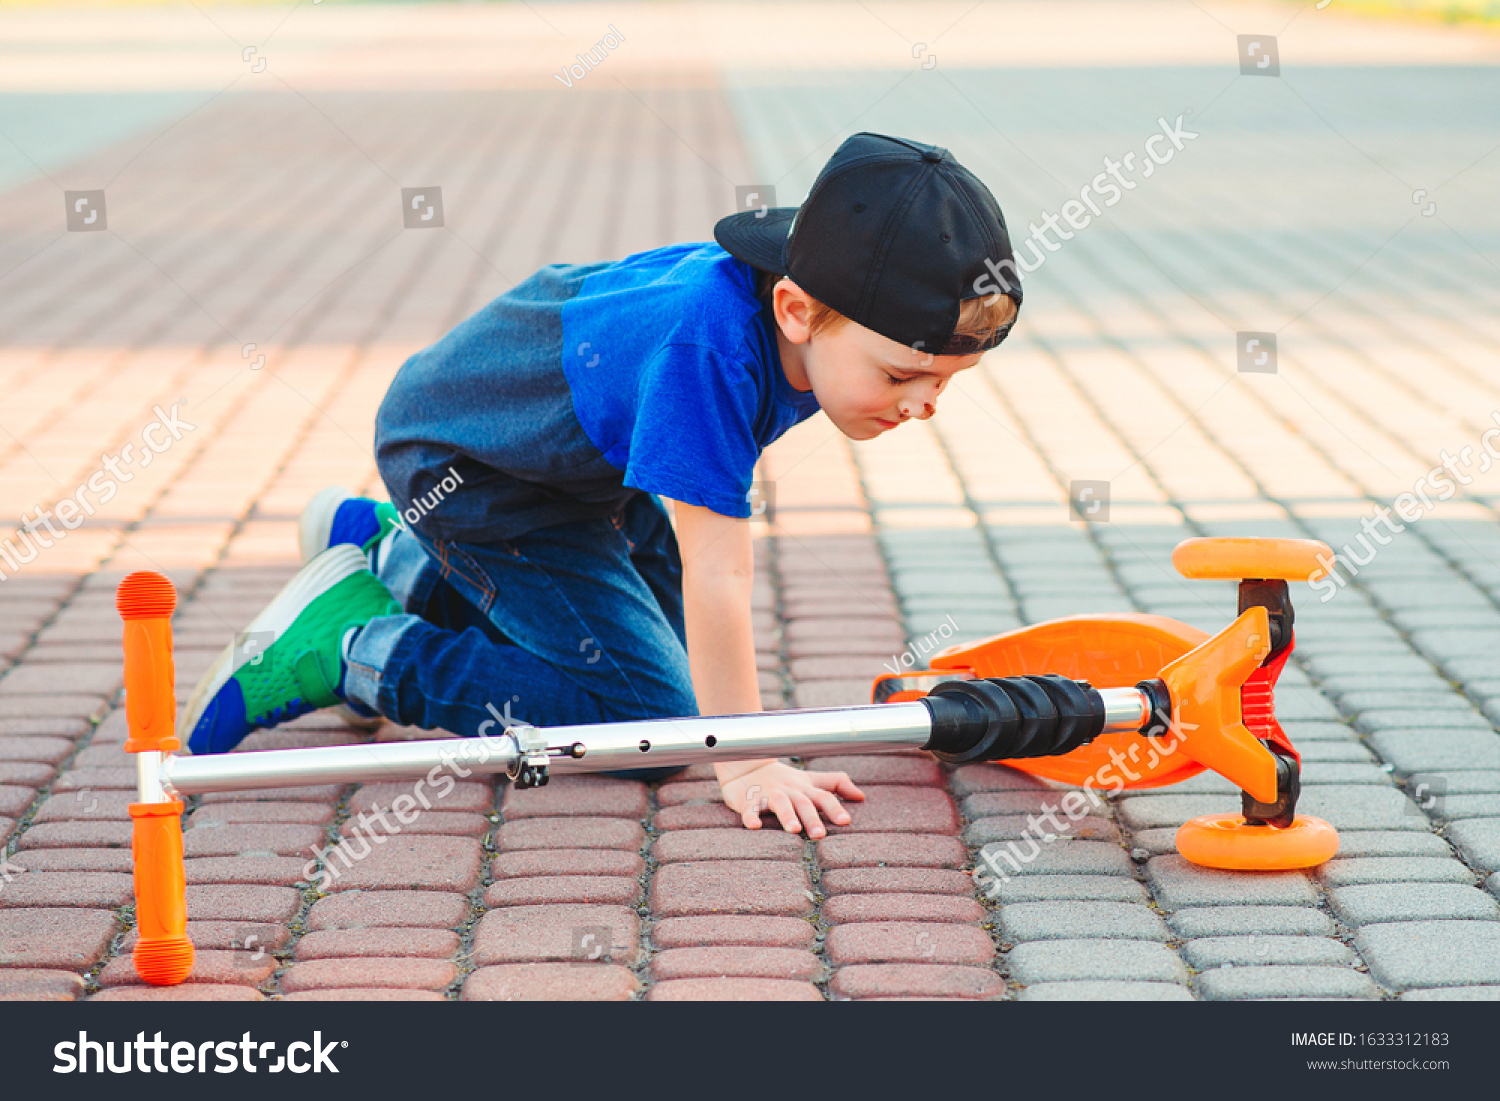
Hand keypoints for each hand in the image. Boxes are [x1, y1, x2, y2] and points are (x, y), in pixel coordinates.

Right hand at [717, 759, 864, 838]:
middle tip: (820, 835)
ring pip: (779, 804)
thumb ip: (836, 785)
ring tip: (794, 830)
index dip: (834, 808)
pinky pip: (749, 808)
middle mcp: (789, 791)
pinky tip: (753, 825)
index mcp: (804, 788)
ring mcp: (768, 794)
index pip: (823, 796)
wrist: (746, 764)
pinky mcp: (748, 799)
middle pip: (803, 803)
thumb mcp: (810, 779)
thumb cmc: (783, 778)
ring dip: (787, 816)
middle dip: (812, 818)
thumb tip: (862, 796)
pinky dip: (751, 816)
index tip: (846, 821)